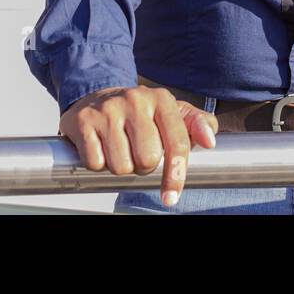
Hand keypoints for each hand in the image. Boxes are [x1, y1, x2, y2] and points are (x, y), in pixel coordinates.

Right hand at [59, 85, 218, 206]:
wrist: (97, 96)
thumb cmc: (141, 113)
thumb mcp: (174, 113)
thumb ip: (198, 124)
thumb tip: (210, 141)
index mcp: (161, 99)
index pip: (176, 142)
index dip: (176, 174)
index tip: (171, 196)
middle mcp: (135, 99)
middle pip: (148, 160)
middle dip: (144, 166)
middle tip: (137, 153)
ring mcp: (108, 109)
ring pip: (121, 166)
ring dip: (121, 166)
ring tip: (119, 149)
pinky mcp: (83, 121)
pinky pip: (95, 163)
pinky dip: (98, 164)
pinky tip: (101, 147)